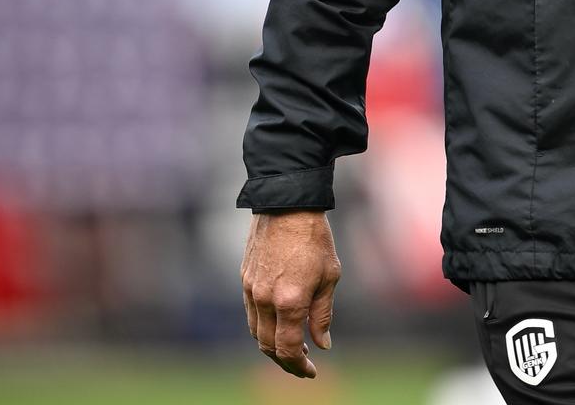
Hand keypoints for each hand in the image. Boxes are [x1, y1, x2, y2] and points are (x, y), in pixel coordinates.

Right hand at [241, 209, 340, 377]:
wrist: (286, 204)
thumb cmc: (314, 238)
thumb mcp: (330, 277)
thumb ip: (322, 314)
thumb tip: (323, 344)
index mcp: (289, 302)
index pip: (288, 349)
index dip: (298, 365)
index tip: (310, 370)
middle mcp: (265, 299)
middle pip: (267, 346)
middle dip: (284, 361)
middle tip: (302, 364)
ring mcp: (251, 289)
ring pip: (255, 332)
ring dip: (271, 345)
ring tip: (293, 345)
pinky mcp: (245, 278)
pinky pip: (251, 313)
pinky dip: (262, 326)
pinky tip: (279, 322)